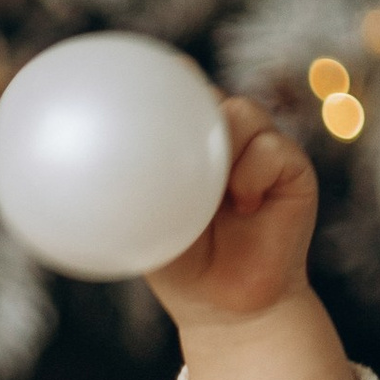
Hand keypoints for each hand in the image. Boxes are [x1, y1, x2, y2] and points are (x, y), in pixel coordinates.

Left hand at [143, 98, 360, 379]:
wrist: (226, 306)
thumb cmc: (180, 266)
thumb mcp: (144, 224)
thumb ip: (130, 190)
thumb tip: (87, 175)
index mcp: (186, 146)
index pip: (177, 93)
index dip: (165, 77)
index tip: (140, 73)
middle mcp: (224, 139)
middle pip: (209, 94)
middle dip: (194, 104)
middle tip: (176, 136)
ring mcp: (259, 149)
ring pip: (242, 112)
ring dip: (222, 145)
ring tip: (212, 192)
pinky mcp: (291, 168)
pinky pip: (271, 148)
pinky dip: (252, 172)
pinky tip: (242, 205)